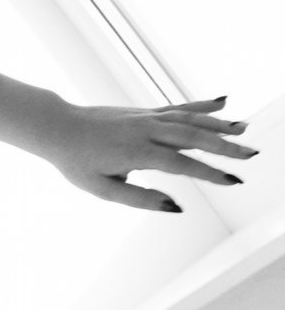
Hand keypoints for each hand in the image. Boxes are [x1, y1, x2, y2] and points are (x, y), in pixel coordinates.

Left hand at [37, 96, 253, 210]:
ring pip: (189, 119)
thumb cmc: (76, 162)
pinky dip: (201, 106)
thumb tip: (175, 206)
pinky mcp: (144, 112)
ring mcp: (146, 117)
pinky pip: (177, 108)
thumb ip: (139, 198)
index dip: (210, 172)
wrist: (57, 127)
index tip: (234, 180)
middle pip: (192, 137)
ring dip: (219, 124)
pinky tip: (223, 102)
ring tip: (245, 129)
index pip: (181, 163)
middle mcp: (145, 130)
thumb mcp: (102, 189)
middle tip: (252, 155)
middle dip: (225, 146)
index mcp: (136, 152)